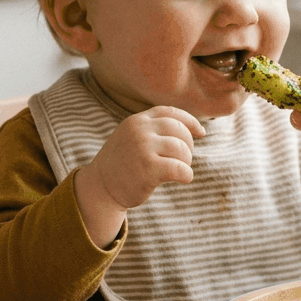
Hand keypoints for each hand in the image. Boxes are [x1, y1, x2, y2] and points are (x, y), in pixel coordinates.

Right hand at [76, 106, 204, 245]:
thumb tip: (192, 129)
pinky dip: (187, 175)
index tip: (201, 133)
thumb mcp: (133, 137)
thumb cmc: (123, 164)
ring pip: (182, 150)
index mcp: (137, 121)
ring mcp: (143, 148)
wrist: (100, 187)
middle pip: (180, 131)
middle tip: (183, 160)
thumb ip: (153, 129)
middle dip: (188, 146)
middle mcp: (140, 130)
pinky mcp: (148, 169)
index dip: (190, 121)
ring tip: (179, 170)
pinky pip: (180, 169)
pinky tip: (183, 179)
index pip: (171, 113)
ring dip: (186, 162)